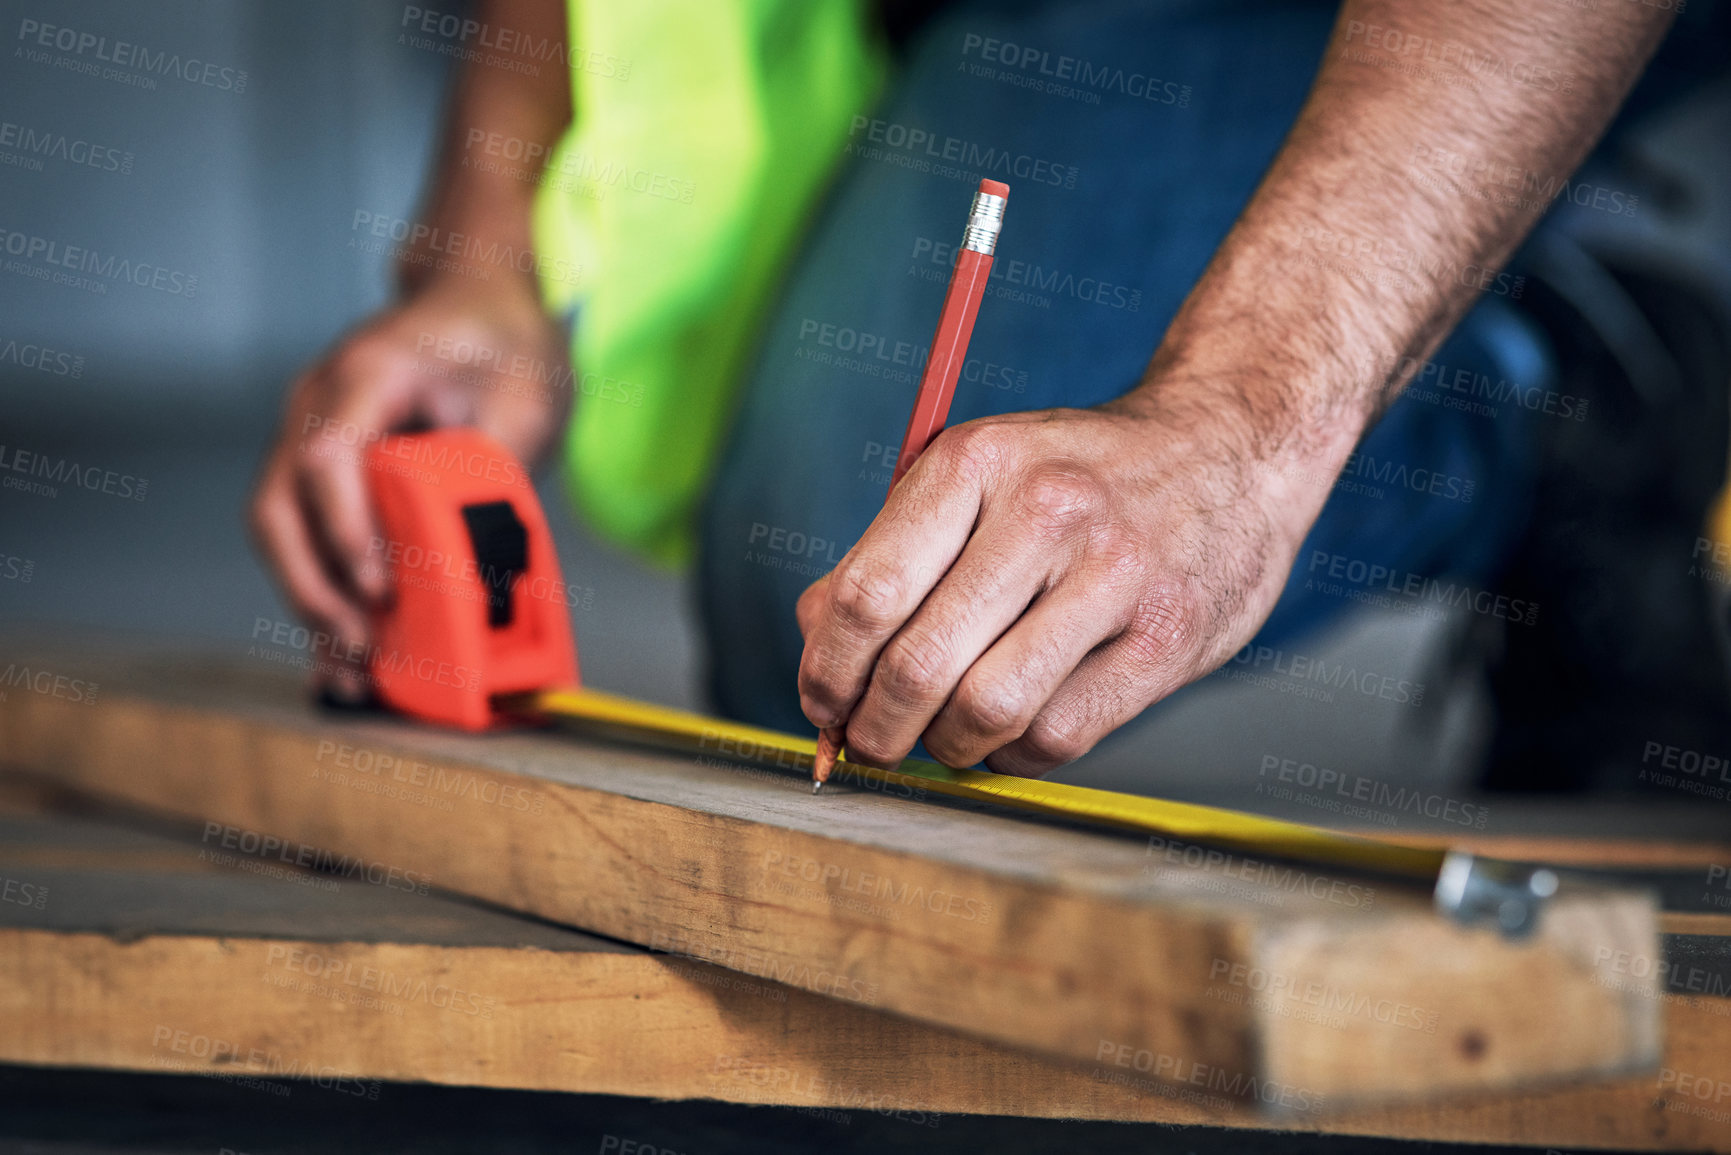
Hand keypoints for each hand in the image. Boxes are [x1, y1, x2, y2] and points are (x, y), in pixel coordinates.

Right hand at [249, 272, 569, 697]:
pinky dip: (322, 594)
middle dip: (315, 586)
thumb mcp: (527, 394)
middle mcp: (318, 403)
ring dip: (311, 602)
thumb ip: (497, 466)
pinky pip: (306, 537)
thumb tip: (476, 552)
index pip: (328, 455)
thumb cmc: (504, 341)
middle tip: (362, 647)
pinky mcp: (323, 472)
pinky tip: (339, 653)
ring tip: (351, 670)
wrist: (481, 301)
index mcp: (366, 373)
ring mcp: (309, 435)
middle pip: (280, 505)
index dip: (346, 529)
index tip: (381, 587)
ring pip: (282, 531)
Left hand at [794, 387, 1342, 775]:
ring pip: (986, 710)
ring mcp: (1117, 575)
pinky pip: (1057, 737)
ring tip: (945, 736)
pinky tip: (1010, 732)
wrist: (1230, 448)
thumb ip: (888, 553)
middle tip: (872, 743)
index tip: (822, 704)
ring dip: (946, 746)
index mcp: (976, 461)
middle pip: (918, 664)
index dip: (826, 671)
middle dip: (876, 727)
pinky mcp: (1169, 638)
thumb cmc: (1074, 479)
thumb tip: (813, 644)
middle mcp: (1047, 511)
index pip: (865, 594)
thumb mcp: (976, 477)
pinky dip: (1012, 756)